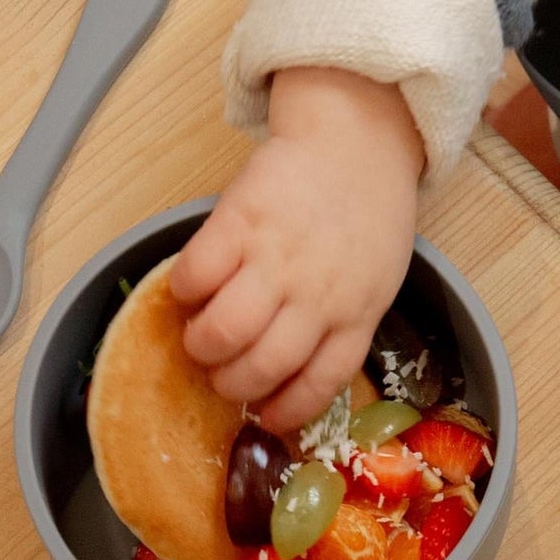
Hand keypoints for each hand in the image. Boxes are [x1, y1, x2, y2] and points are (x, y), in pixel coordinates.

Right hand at [170, 67, 424, 433]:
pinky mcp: (241, 221)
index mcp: (355, 314)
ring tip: (198, 336)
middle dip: (230, 383)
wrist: (355, 141)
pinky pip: (196, 275)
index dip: (286, 411)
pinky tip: (188, 290)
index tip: (264, 418)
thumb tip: (291, 367)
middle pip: (263, 366)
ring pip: (225, 331)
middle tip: (220, 373)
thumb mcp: (375, 279)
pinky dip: (183, 292)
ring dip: (201, 345)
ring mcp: (278, 259)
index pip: (320, 383)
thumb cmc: (366, 213)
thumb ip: (342, 320)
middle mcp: (317, 295)